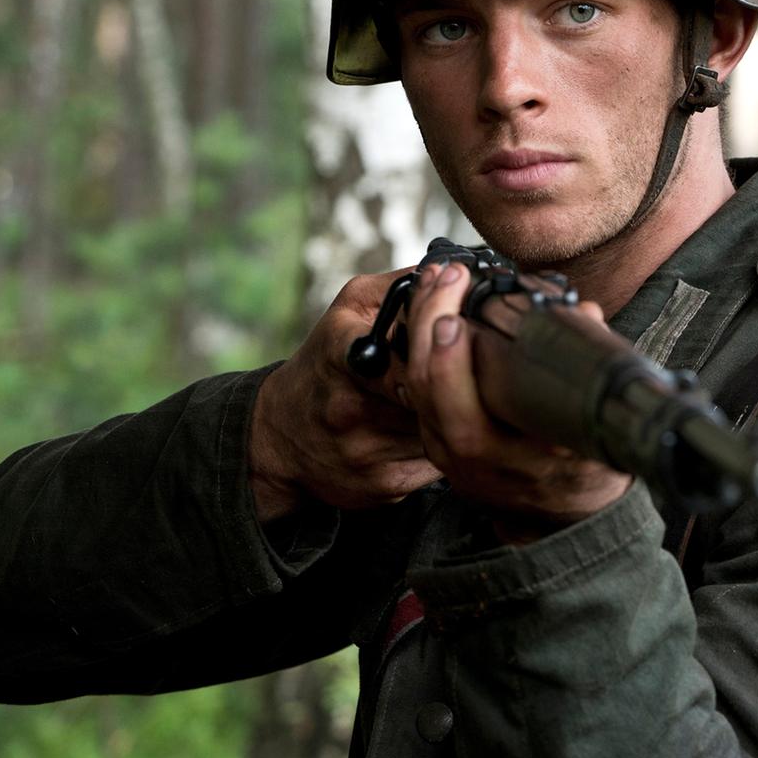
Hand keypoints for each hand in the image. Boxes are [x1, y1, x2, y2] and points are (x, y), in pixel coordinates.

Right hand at [249, 271, 440, 520]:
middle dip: (462, 380)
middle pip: (434, 394)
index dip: (440, 348)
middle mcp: (350, 406)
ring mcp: (367, 452)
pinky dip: (451, 445)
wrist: (278, 439)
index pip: (400, 351)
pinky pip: (441, 464)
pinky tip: (446, 431)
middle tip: (480, 368)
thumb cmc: (325, 365)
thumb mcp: (349, 310)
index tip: (462, 338)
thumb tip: (454, 271)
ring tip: (464, 395)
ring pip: (444, 430)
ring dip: (462, 412)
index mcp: (341, 354)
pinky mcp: (385, 486)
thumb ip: (400, 286)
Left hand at [399, 260, 631, 541]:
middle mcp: (478, 465)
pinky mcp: (440, 447)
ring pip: (418, 392)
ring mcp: (453, 458)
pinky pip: (419, 394)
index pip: (469, 423)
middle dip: (430, 329)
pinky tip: (433, 309)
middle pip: (432, 396)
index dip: (453, 372)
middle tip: (446, 279)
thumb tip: (584, 314)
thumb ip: (595, 373)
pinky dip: (420, 347)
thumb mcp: (603, 429)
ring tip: (437, 281)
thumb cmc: (590, 465)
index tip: (458, 322)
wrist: (564, 516)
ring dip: (420, 329)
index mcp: (522, 464)